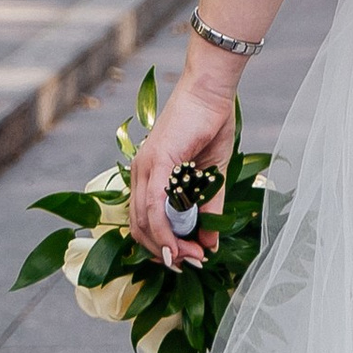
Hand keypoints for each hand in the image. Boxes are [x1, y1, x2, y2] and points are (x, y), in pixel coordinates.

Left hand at [127, 57, 238, 266]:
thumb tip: (210, 243)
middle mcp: (139, 173)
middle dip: (165, 252)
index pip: (144, 222)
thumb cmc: (212, 123)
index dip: (163, 245)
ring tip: (192, 257)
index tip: (189, 258)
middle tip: (192, 263)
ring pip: (144, 222)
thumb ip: (208, 208)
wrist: (212, 89)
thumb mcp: (211, 174)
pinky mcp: (156, 161)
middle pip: (139, 228)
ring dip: (167, 246)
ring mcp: (144, 167)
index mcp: (149, 175)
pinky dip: (166, 230)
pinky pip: (154, 206)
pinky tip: (182, 243)